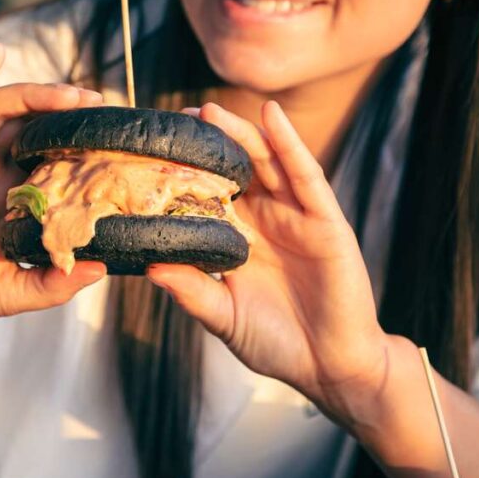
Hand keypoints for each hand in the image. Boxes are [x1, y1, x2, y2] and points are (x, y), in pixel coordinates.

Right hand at [0, 43, 107, 347]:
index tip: (119, 141)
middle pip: (30, 126)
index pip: (51, 159)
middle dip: (66, 111)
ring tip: (73, 94)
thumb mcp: (7, 293)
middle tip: (103, 107)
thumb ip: (50, 285)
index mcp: (7, 201)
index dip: (81, 145)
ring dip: (35, 94)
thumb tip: (100, 269)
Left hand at [146, 101, 390, 421]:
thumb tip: (149, 266)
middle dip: (208, 142)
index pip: (205, 194)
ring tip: (212, 110)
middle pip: (233, 169)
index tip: (150, 149)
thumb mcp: (223, 316)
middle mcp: (264, 220)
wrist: (328, 367)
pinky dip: (289, 142)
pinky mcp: (326, 220)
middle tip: (176, 117)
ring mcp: (295, 216)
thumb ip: (191, 290)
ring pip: (266, 162)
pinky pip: (306, 175)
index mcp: (237, 239)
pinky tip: (272, 115)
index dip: (182, 171)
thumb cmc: (275, 342)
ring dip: (241, 133)